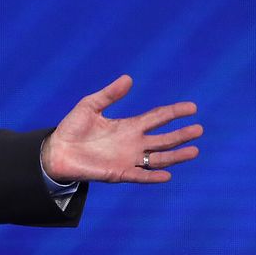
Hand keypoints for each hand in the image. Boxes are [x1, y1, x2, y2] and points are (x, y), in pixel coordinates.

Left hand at [40, 75, 199, 183]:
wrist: (56, 151)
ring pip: (158, 158)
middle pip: (164, 139)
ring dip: (176, 156)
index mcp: (129, 126)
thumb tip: (129, 78)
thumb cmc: (72, 128)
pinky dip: (153, 176)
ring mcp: (128, 159)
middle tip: (199, 129)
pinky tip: (167, 175)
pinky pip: (140, 176)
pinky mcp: (118, 173)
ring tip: (194, 151)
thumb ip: (110, 94)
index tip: (193, 108)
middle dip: (181, 134)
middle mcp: (133, 143)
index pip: (157, 118)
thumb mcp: (90, 105)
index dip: (175, 112)